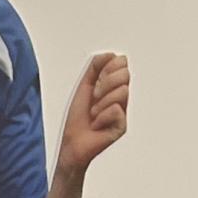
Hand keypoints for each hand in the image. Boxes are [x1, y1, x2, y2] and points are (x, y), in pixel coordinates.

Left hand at [60, 51, 129, 172]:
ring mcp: (122, 111)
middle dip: (105, 83)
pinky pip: (116, 110)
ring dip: (100, 102)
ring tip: (93, 114)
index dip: (108, 66)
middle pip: (125, 74)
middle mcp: (119, 97)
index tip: (95, 79)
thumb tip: (110, 54)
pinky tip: (96, 125)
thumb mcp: (83, 87)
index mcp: (111, 86)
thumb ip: (94, 68)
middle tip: (93, 97)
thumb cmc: (77, 118)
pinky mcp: (122, 125)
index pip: (121, 63)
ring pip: (122, 91)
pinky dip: (101, 117)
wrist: (72, 143)